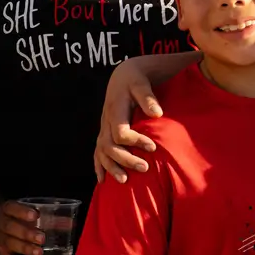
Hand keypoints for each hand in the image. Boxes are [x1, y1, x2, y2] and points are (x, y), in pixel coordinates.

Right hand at [0, 200, 43, 254]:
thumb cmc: (14, 219)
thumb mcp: (25, 214)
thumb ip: (47, 218)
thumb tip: (70, 223)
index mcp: (6, 209)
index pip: (12, 208)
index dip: (22, 212)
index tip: (36, 215)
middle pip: (10, 227)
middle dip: (26, 233)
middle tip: (41, 238)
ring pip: (10, 243)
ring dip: (24, 249)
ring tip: (39, 253)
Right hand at [94, 59, 162, 183]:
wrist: (124, 74)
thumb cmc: (137, 78)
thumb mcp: (142, 83)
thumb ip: (148, 97)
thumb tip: (157, 113)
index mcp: (116, 109)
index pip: (120, 132)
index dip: (135, 142)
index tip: (153, 147)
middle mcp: (107, 120)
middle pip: (110, 146)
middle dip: (125, 159)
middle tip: (144, 168)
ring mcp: (103, 127)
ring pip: (101, 151)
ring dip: (112, 167)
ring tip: (125, 180)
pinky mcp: (104, 131)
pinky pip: (97, 151)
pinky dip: (99, 166)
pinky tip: (103, 180)